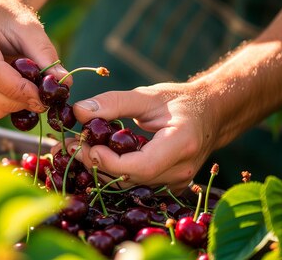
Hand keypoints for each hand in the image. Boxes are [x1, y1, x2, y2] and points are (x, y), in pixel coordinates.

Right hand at [0, 0, 69, 117]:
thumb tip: (64, 83)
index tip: (42, 96)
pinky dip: (2, 105)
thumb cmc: (7, 17)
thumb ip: (45, 53)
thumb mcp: (29, 26)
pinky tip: (15, 90)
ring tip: (31, 93)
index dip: (17, 88)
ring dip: (11, 105)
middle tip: (43, 102)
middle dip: (16, 101)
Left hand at [70, 82, 216, 193]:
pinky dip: (113, 172)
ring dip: (101, 170)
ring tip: (78, 148)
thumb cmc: (180, 101)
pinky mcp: (168, 186)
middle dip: (96, 164)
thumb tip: (78, 111)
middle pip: (130, 179)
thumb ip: (113, 102)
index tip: (86, 144)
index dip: (108, 161)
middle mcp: (181, 170)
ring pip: (130, 185)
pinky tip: (97, 156)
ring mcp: (177, 182)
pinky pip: (136, 184)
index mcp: (180, 144)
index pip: (140, 166)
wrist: (210, 114)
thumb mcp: (147, 95)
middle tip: (70, 145)